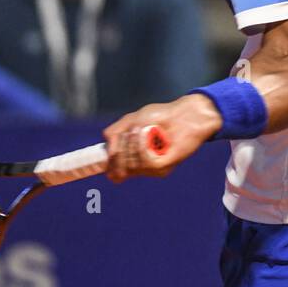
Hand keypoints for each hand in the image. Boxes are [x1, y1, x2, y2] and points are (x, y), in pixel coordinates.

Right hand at [102, 94, 222, 182]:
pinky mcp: (164, 167)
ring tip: (143, 129)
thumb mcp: (132, 121)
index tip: (102, 163)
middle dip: (120, 148)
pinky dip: (142, 146)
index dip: (108, 168)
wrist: (185, 114)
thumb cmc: (160, 116)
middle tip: (131, 132)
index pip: (115, 172)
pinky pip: (144, 163)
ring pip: (130, 165)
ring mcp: (152, 168)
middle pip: (119, 167)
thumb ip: (115, 133)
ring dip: (132, 144)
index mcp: (133, 157)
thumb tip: (107, 152)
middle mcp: (141, 166)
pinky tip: (147, 134)